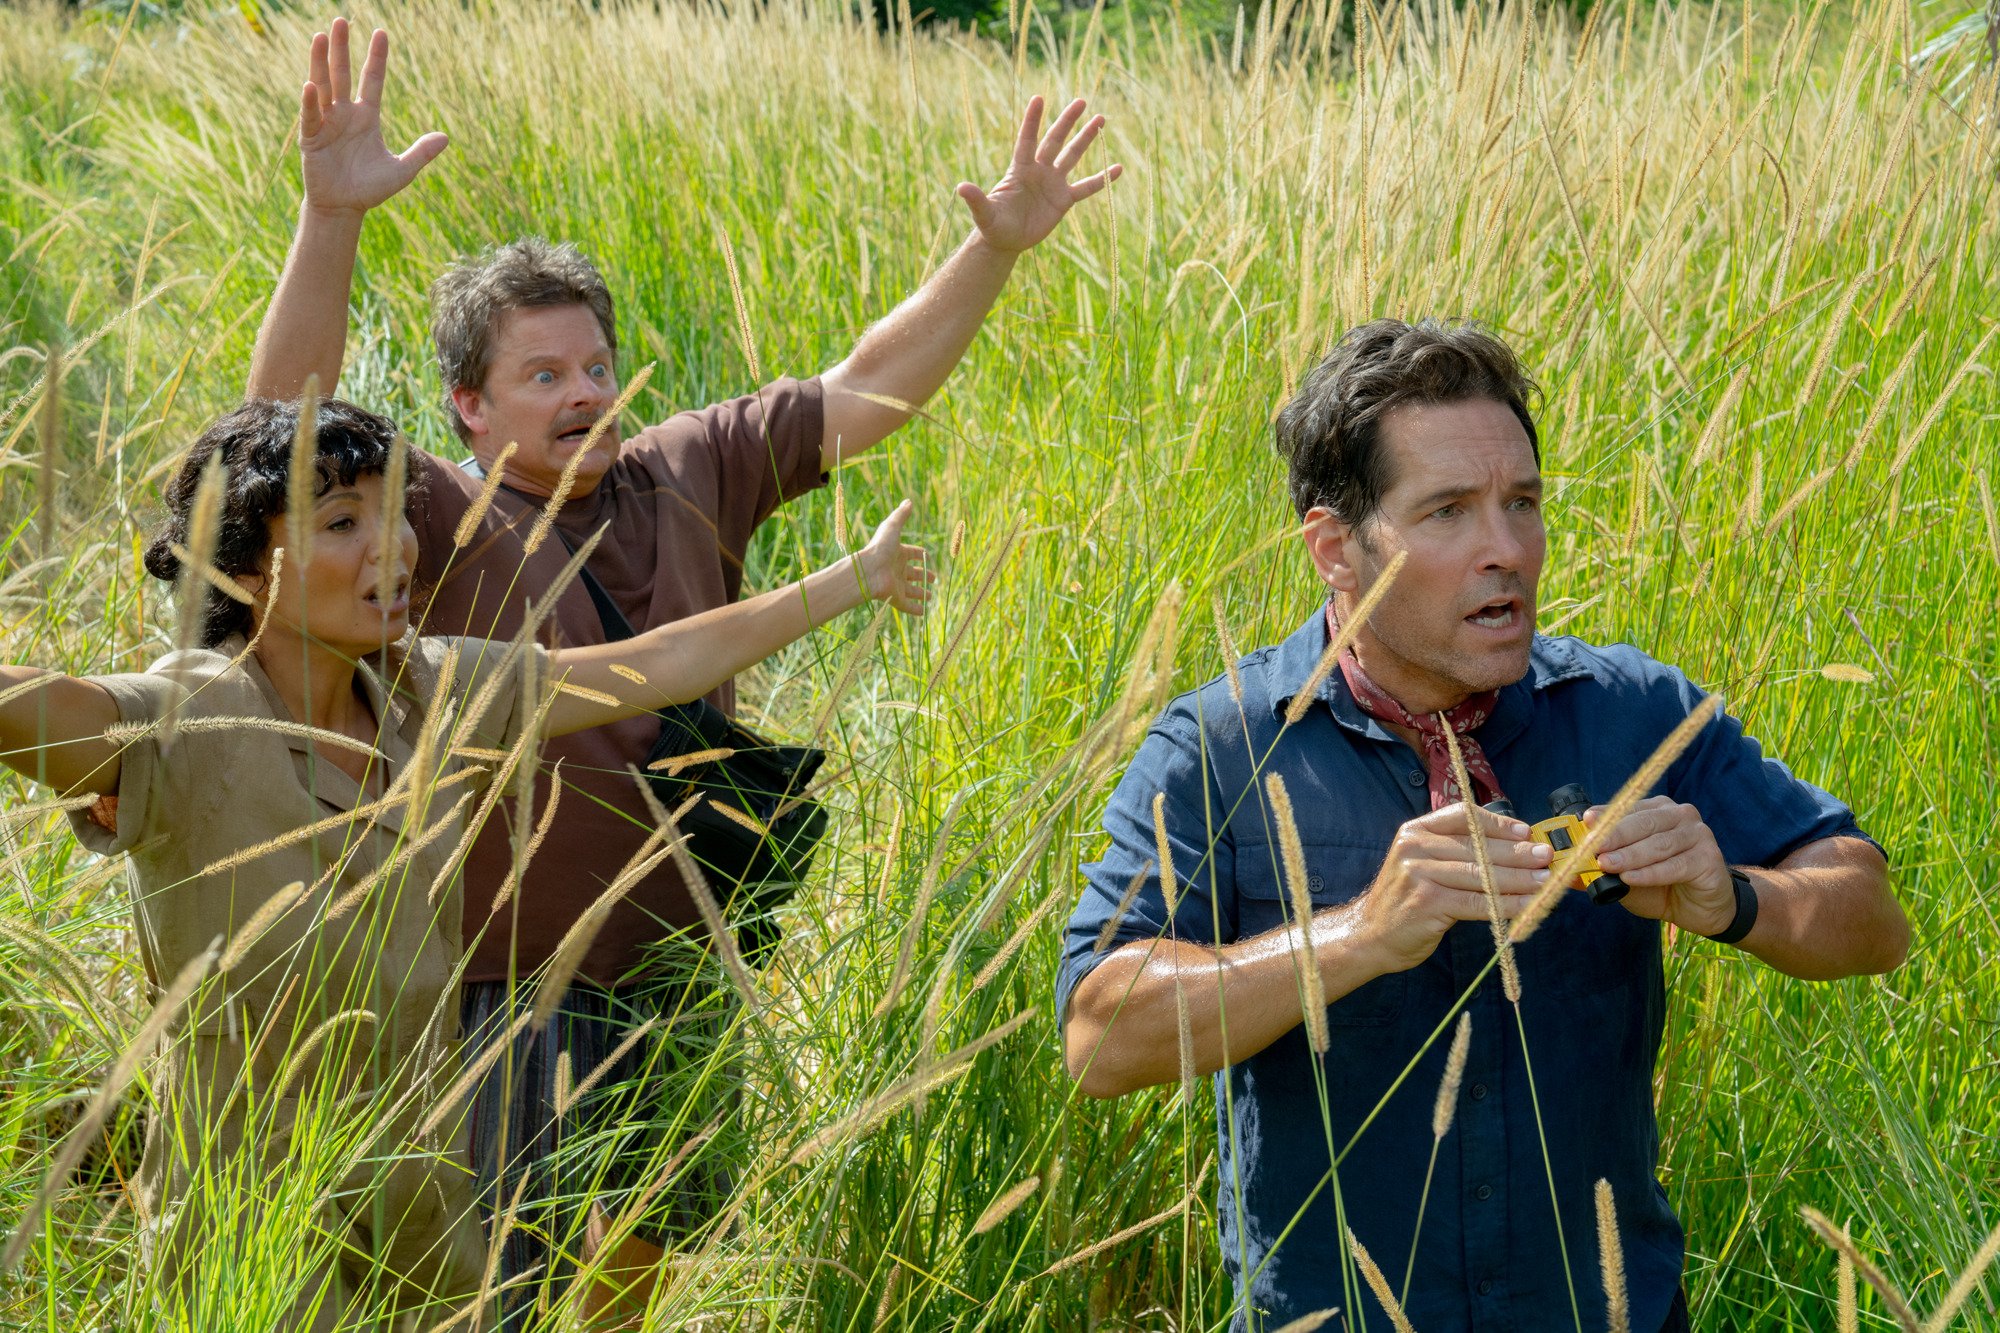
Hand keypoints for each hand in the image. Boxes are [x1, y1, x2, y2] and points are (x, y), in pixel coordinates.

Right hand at [298, 18, 446, 218]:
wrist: (344, 207)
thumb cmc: (371, 188)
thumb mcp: (403, 170)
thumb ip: (421, 153)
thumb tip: (446, 137)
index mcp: (367, 117)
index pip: (372, 80)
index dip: (377, 57)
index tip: (381, 32)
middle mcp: (345, 113)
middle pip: (343, 74)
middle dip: (341, 48)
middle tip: (341, 20)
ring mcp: (327, 122)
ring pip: (323, 86)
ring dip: (321, 62)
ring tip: (320, 36)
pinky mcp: (312, 137)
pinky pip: (311, 114)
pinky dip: (310, 100)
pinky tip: (311, 84)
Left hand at [856, 501, 933, 615]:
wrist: (868, 570)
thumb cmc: (879, 548)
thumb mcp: (892, 527)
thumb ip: (901, 515)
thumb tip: (909, 501)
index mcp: (897, 554)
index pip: (911, 554)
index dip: (918, 554)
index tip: (926, 555)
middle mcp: (897, 570)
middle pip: (912, 573)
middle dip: (923, 576)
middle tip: (933, 578)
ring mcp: (896, 585)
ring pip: (912, 590)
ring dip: (921, 594)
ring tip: (930, 596)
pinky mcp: (896, 598)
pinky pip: (908, 606)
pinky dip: (916, 610)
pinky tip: (923, 612)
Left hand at [956, 96, 1123, 255]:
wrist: (1006, 240)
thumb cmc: (992, 226)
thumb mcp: (984, 214)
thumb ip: (976, 200)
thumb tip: (961, 187)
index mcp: (1020, 170)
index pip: (1027, 140)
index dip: (1032, 121)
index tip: (1039, 98)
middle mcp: (1038, 171)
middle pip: (1055, 140)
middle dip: (1067, 122)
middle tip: (1081, 101)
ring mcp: (1053, 183)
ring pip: (1072, 156)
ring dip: (1086, 139)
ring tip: (1100, 120)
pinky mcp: (1064, 200)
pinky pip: (1086, 187)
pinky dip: (1102, 179)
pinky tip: (1118, 168)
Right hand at [1353, 804, 1551, 973]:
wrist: (1371, 934)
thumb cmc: (1407, 898)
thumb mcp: (1422, 863)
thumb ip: (1456, 851)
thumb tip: (1513, 847)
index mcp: (1415, 831)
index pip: (1463, 816)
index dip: (1498, 824)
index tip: (1526, 833)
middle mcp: (1415, 847)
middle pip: (1477, 846)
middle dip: (1517, 853)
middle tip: (1547, 856)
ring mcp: (1419, 874)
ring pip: (1481, 874)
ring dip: (1519, 879)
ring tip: (1545, 881)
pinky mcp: (1428, 903)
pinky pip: (1478, 902)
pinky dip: (1507, 904)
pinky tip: (1527, 906)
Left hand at [1587, 796, 1735, 934]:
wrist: (1700, 909)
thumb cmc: (1661, 886)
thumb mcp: (1626, 876)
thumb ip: (1602, 871)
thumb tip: (1569, 873)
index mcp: (1657, 810)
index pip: (1627, 808)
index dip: (1605, 816)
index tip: (1584, 823)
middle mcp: (1679, 816)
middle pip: (1642, 822)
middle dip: (1614, 836)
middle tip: (1592, 849)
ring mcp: (1697, 834)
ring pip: (1658, 843)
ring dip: (1630, 856)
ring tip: (1607, 865)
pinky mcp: (1708, 857)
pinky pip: (1675, 865)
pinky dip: (1650, 873)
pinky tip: (1630, 879)